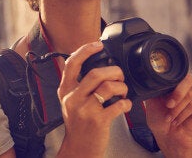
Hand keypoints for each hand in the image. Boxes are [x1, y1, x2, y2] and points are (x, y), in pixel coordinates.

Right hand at [56, 41, 132, 156]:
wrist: (78, 148)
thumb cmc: (77, 125)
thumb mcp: (70, 101)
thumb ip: (77, 85)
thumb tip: (93, 65)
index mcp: (65, 90)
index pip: (72, 63)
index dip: (86, 50)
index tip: (98, 44)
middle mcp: (73, 98)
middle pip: (95, 73)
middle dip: (113, 71)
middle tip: (119, 74)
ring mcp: (85, 109)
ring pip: (107, 87)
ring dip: (121, 86)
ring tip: (123, 90)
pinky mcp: (98, 121)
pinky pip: (118, 105)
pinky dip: (126, 103)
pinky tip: (125, 104)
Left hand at [144, 74, 191, 157]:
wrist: (168, 137)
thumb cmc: (160, 120)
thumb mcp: (151, 103)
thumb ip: (154, 90)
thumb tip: (151, 79)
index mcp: (173, 85)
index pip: (176, 75)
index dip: (170, 82)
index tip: (161, 94)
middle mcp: (185, 88)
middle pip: (187, 80)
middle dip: (177, 93)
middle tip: (168, 104)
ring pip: (190, 94)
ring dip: (177, 108)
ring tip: (169, 118)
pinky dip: (183, 113)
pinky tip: (176, 121)